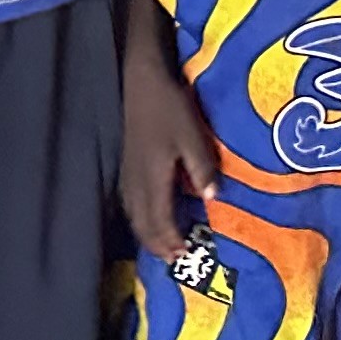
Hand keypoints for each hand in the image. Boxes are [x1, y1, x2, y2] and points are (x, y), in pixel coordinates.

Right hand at [116, 42, 219, 261]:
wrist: (141, 81)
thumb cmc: (169, 107)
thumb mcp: (192, 136)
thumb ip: (203, 169)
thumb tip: (214, 199)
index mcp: (154, 178)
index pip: (161, 221)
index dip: (172, 240)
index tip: (186, 253)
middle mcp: (137, 181)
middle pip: (144, 224)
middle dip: (158, 245)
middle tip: (175, 258)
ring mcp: (128, 173)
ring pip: (134, 216)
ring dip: (148, 235)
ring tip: (162, 245)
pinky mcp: (126, 164)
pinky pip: (130, 203)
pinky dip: (139, 219)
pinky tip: (147, 217)